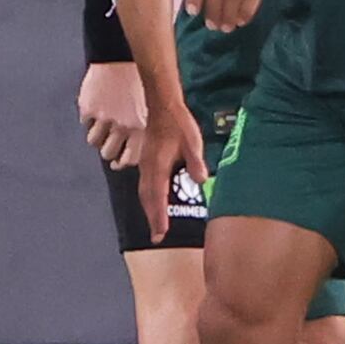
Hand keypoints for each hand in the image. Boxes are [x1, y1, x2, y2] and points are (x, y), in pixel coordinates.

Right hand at [78, 61, 144, 169]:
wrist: (120, 56)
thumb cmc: (137, 79)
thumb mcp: (149, 106)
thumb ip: (143, 129)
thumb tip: (134, 151)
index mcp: (142, 126)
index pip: (130, 159)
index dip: (122, 163)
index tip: (118, 162)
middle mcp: (122, 125)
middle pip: (108, 154)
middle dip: (108, 150)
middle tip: (108, 142)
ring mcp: (103, 117)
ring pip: (93, 142)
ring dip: (97, 135)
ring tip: (101, 124)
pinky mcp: (88, 108)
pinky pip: (84, 124)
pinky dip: (88, 119)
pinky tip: (96, 109)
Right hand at [139, 99, 207, 245]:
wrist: (162, 105)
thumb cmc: (178, 122)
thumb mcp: (192, 141)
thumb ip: (195, 162)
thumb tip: (200, 180)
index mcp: (158, 166)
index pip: (158, 197)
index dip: (159, 216)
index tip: (161, 233)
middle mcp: (147, 168)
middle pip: (147, 199)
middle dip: (152, 218)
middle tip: (157, 238)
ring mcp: (144, 164)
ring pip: (144, 193)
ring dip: (149, 209)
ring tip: (156, 225)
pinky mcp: (146, 161)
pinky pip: (145, 185)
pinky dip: (148, 198)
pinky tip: (154, 201)